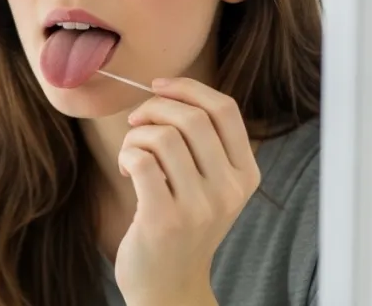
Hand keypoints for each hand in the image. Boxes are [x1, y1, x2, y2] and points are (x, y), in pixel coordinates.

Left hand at [113, 77, 259, 305]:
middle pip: (192, 117)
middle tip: (137, 124)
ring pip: (163, 136)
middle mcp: (229, 190)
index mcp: (245, 174)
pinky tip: (126, 170)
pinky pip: (141, 160)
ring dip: (136, 136)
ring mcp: (199, 206)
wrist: (169, 287)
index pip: (226, 109)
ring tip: (132, 155)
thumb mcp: (209, 186)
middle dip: (154, 108)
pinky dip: (126, 154)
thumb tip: (167, 90)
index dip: (187, 88)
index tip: (157, 86)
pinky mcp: (165, 219)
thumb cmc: (180, 226)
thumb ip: (202, 144)